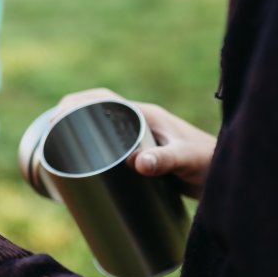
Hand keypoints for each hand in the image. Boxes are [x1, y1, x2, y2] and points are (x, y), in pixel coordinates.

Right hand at [56, 88, 216, 198]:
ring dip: (76, 137)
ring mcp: (139, 140)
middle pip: (94, 114)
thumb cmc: (211, 163)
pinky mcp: (140, 157)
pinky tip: (79, 167)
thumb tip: (139, 163)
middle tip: (47, 140)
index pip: (101, 99)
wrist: (230, 178)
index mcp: (144, 115)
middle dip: (67, 120)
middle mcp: (139, 123)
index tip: (54, 117)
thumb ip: (166, 160)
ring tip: (55, 154)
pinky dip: (89, 152)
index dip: (75, 103)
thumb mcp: (186, 160)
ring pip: (99, 132)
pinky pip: (108, 148)